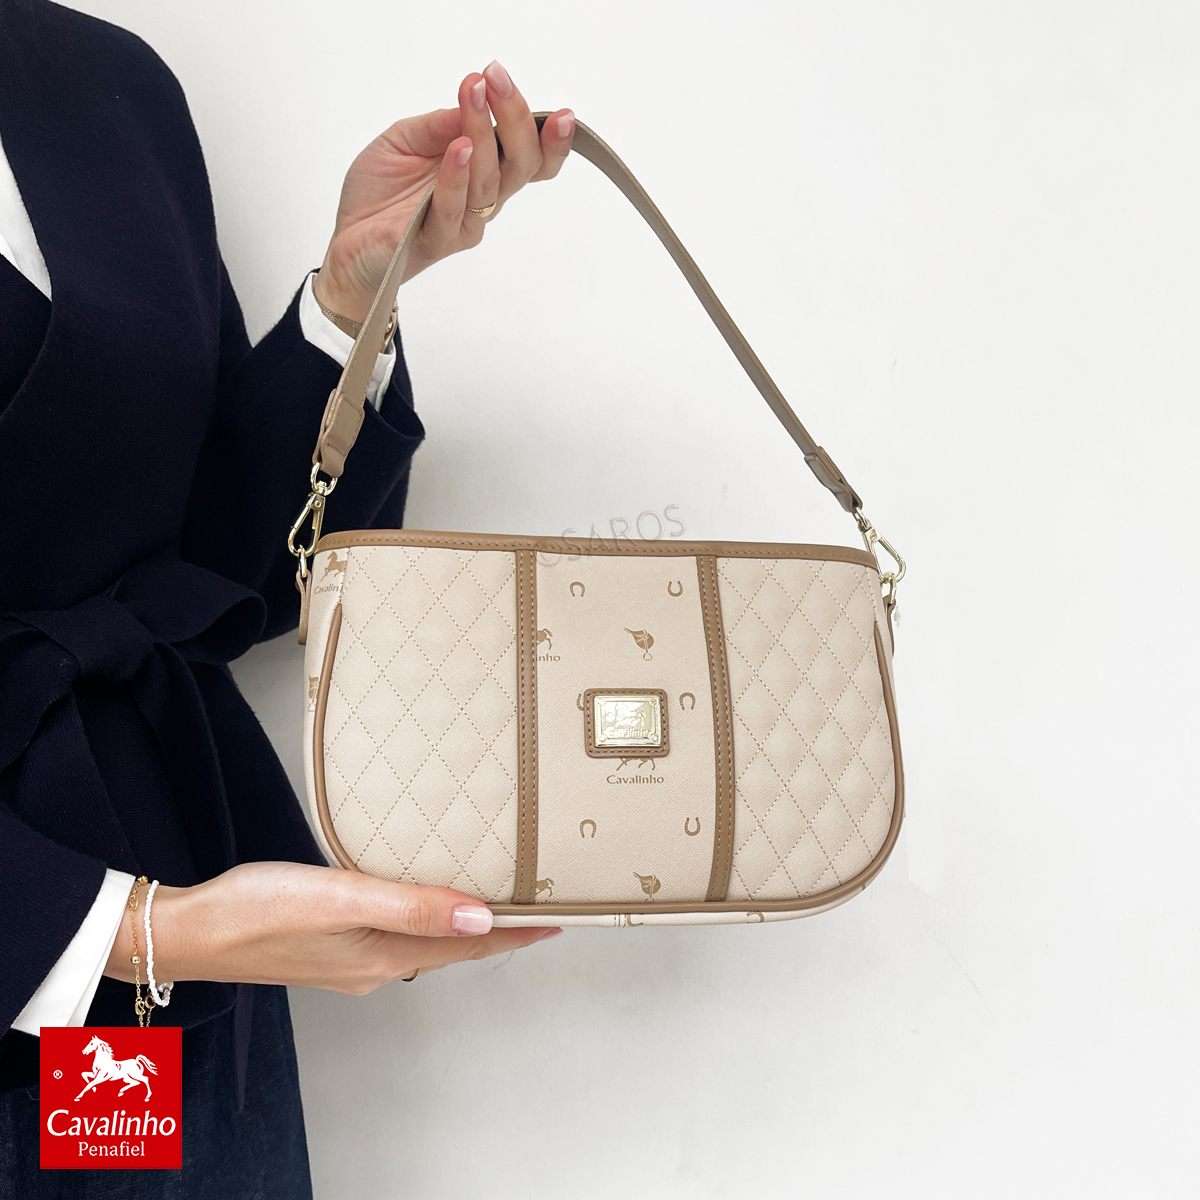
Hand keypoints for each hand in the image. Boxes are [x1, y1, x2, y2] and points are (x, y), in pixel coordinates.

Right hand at [105, 862, 559, 994]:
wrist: (188, 931)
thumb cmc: (256, 911)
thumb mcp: (341, 900)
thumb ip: (411, 905)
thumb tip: (479, 913)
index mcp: (383, 957)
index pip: (468, 943)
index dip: (515, 930)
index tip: (557, 921)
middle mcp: (374, 965)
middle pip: (452, 947)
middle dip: (496, 928)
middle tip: (534, 905)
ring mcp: (352, 958)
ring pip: (425, 941)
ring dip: (461, 923)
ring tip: (492, 899)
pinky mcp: (330, 945)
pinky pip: (396, 934)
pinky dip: (424, 917)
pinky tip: (420, 900)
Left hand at [313, 61, 573, 323]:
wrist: (349, 240)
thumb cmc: (381, 194)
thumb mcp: (405, 138)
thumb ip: (439, 123)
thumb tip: (472, 97)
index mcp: (484, 174)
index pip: (531, 160)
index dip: (551, 141)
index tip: (560, 112)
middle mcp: (482, 200)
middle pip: (521, 165)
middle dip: (515, 118)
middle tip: (496, 78)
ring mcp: (462, 224)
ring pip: (490, 182)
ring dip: (483, 132)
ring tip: (474, 94)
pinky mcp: (436, 241)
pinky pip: (453, 209)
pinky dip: (456, 176)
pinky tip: (458, 147)